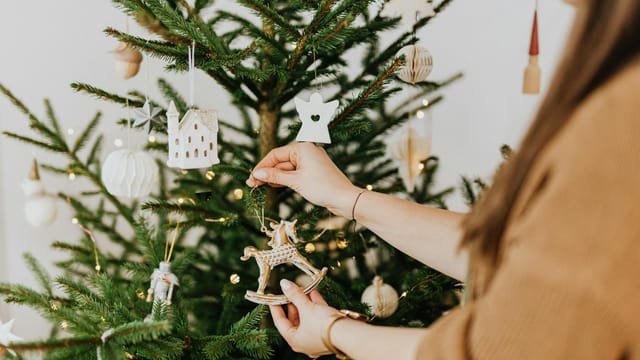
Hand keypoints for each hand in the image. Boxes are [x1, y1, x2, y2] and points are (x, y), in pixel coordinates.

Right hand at [246, 143, 360, 217]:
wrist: (345, 199)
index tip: (251, 178)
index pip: (276, 154)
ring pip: (287, 169)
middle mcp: (307, 151)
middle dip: (266, 173)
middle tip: (252, 185)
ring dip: (274, 177)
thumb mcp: (295, 181)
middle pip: (280, 161)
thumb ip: (275, 177)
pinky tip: (273, 186)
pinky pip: (294, 174)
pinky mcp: (313, 173)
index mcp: (303, 148)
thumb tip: (257, 174)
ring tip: (259, 187)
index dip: (262, 166)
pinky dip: (284, 180)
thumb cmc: (323, 187)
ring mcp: (310, 162)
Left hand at [270, 279, 340, 357]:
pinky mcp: (328, 333)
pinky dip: (315, 306)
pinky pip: (318, 318)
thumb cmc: (324, 326)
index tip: (272, 297)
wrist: (348, 334)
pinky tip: (314, 294)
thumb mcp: (306, 307)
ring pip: (307, 318)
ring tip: (303, 289)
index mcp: (295, 340)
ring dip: (305, 303)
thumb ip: (294, 295)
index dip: (276, 308)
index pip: (280, 322)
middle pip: (295, 319)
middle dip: (293, 303)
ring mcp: (317, 338)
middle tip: (291, 291)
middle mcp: (305, 342)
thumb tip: (284, 284)